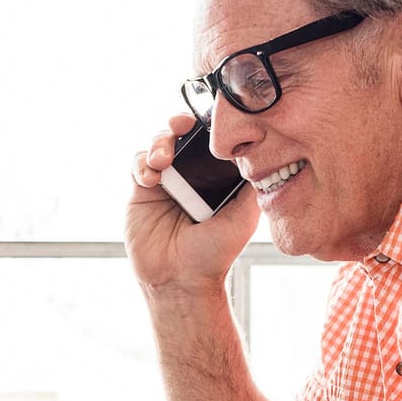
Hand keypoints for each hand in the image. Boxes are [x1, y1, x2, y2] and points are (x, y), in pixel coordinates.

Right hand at [126, 114, 260, 292]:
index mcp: (215, 178)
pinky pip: (138, 165)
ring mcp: (165, 183)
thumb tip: (263, 153)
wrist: (182, 280)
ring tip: (163, 160)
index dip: (207, 125)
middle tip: (181, 127)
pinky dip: (142, 164)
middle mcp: (190, 176)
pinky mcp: (141, 193)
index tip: (208, 120)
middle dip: (178, 124)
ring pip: (157, 144)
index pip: (210, 141)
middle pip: (181, 134)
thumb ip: (252, 185)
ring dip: (159, 143)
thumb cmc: (214, 254)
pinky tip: (152, 178)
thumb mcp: (245, 217)